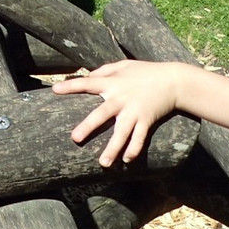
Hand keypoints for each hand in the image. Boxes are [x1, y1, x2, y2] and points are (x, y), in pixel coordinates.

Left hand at [52, 60, 181, 166]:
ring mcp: (135, 111)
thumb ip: (104, 70)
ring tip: (104, 163)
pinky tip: (127, 160)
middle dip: (88, 126)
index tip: (55, 90)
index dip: (71, 86)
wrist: (173, 81)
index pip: (88, 83)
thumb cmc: (146, 71)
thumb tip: (88, 75)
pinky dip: (134, 150)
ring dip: (112, 149)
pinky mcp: (147, 120)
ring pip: (121, 133)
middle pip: (101, 114)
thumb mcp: (124, 65)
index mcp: (113, 83)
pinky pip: (139, 138)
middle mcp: (121, 98)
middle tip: (75, 138)